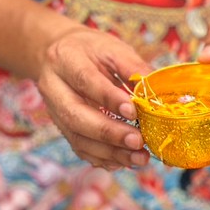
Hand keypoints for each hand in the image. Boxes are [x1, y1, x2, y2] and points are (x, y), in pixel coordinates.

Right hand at [36, 28, 148, 171]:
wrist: (60, 55)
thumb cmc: (91, 51)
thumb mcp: (112, 48)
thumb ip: (133, 68)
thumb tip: (156, 94)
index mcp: (64, 60)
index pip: (85, 81)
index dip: (109, 98)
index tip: (133, 112)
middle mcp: (53, 88)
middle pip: (75, 116)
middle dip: (109, 133)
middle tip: (138, 142)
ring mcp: (54, 112)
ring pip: (77, 138)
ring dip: (110, 152)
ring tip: (139, 158)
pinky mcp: (63, 128)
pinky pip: (80, 149)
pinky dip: (103, 158)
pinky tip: (125, 161)